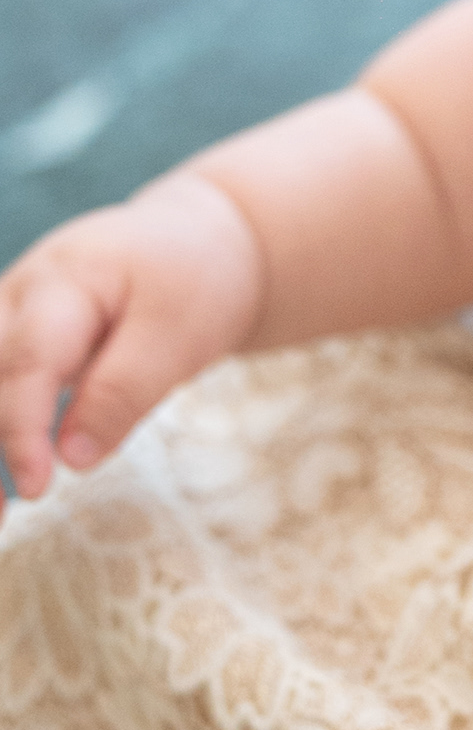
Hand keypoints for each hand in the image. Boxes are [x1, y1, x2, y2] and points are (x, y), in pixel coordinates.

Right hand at [0, 175, 264, 506]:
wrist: (196, 241)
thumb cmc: (193, 282)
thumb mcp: (180, 333)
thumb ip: (125, 390)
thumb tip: (70, 457)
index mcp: (65, 279)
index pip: (28, 360)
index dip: (23, 428)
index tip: (38, 488)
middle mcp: (21, 291)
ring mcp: (10, 311)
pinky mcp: (11, 337)